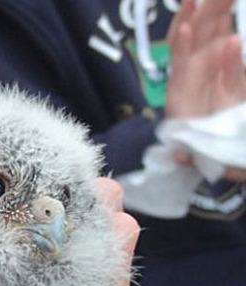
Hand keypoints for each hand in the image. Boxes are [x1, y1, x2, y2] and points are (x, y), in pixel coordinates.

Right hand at [166, 0, 245, 118]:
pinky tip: (185, 30)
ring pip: (185, 38)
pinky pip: (178, 63)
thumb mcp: (235, 90)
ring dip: (188, 17)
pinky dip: (181, 46)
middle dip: (210, 5)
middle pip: (202, 24)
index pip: (217, 22)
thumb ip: (234, 68)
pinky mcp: (176, 86)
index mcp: (215, 54)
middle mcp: (198, 59)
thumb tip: (233, 39)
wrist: (209, 144)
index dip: (220, 5)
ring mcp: (185, 71)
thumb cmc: (223, 116)